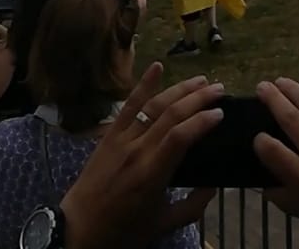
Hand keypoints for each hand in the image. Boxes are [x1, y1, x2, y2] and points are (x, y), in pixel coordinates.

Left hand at [61, 64, 221, 248]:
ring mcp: (121, 139)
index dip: (202, 121)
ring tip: (200, 80)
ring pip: (153, 105)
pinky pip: (128, 105)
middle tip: (220, 88)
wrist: (77, 230)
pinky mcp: (109, 135)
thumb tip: (214, 185)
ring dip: (179, 89)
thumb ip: (191, 207)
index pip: (180, 137)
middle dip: (197, 98)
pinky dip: (143, 84)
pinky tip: (157, 66)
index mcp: (151, 175)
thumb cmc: (122, 231)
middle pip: (170, 114)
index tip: (221, 113)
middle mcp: (137, 151)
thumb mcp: (161, 226)